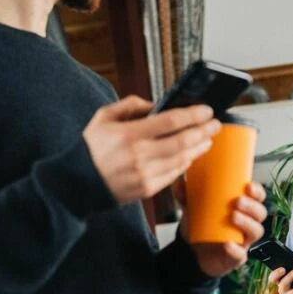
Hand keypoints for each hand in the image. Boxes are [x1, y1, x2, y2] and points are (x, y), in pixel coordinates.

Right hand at [83, 96, 220, 203]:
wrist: (77, 183)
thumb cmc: (91, 148)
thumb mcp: (104, 117)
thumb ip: (131, 105)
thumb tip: (156, 104)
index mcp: (128, 134)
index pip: (170, 121)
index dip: (193, 115)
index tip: (206, 110)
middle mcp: (139, 155)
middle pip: (183, 142)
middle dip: (204, 131)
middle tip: (215, 124)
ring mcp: (145, 175)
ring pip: (183, 160)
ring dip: (199, 148)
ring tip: (207, 139)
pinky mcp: (148, 189)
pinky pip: (174, 175)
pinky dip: (185, 163)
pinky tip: (191, 154)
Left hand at [177, 181, 266, 276]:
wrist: (191, 251)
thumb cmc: (199, 225)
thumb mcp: (191, 207)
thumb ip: (185, 194)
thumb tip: (179, 180)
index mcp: (241, 207)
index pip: (258, 196)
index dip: (257, 191)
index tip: (248, 186)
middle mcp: (247, 223)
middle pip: (260, 213)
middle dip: (252, 206)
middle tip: (237, 201)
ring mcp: (243, 241)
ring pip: (256, 231)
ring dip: (247, 223)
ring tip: (233, 217)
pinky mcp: (236, 257)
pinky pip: (241, 255)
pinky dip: (235, 249)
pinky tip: (227, 244)